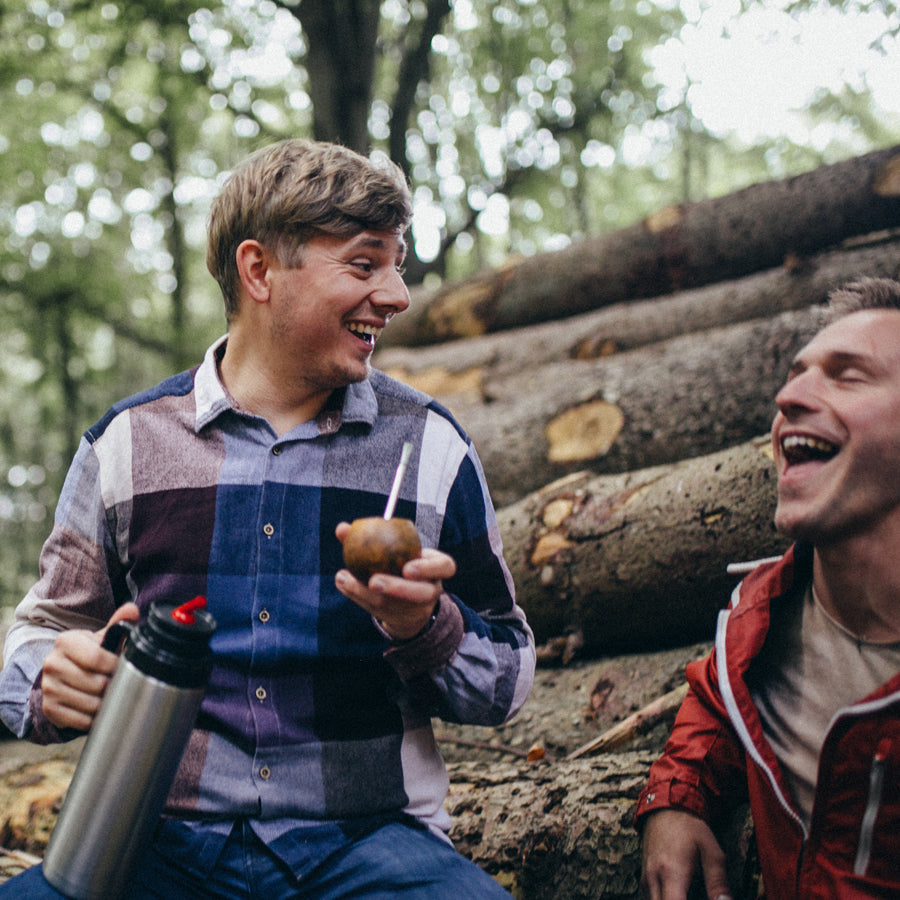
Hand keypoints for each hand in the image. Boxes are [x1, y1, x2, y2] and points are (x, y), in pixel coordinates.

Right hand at [41, 602, 140, 730]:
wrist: (62, 676)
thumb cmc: (88, 655)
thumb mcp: (100, 639)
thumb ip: (117, 624)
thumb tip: (132, 610)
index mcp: (65, 642)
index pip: (97, 657)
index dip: (114, 665)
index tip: (120, 666)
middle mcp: (52, 664)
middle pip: (96, 683)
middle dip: (112, 685)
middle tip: (117, 683)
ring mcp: (49, 688)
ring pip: (90, 704)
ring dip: (105, 703)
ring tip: (109, 695)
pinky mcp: (49, 709)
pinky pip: (82, 720)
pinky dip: (94, 718)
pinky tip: (97, 708)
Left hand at [334, 522, 455, 639]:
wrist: (408, 595)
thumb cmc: (401, 560)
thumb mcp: (397, 547)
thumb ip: (371, 535)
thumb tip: (342, 528)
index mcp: (437, 568)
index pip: (445, 567)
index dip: (429, 568)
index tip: (407, 568)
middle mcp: (431, 589)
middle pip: (421, 593)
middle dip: (397, 588)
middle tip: (373, 581)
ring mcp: (418, 608)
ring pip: (396, 607)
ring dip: (368, 595)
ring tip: (346, 580)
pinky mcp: (401, 620)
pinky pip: (380, 612)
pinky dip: (359, 597)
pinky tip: (344, 584)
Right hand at [641, 809, 731, 899]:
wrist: (666, 806)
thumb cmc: (690, 827)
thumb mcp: (712, 851)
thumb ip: (718, 882)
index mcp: (672, 873)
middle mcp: (654, 878)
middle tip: (695, 895)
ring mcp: (646, 878)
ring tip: (688, 893)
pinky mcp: (644, 876)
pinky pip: (650, 898)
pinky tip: (678, 896)